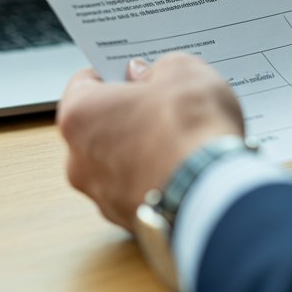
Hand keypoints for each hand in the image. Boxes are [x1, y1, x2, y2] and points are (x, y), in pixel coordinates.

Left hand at [57, 53, 243, 229]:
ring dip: (141, 152)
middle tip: (163, 105)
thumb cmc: (189, 130)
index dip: (113, 74)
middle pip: (99, 128)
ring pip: (117, 165)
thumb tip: (149, 75)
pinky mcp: (128, 222)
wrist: (213, 193)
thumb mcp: (183, 72)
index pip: (84, 84)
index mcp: (79, 116)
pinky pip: (139, 192)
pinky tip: (185, 170)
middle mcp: (80, 162)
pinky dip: (156, 182)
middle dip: (128, 116)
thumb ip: (159, 68)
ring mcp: (103, 198)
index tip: (136, 72)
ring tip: (181, 140)